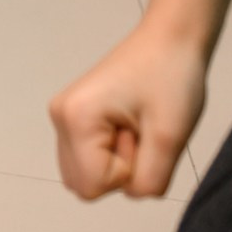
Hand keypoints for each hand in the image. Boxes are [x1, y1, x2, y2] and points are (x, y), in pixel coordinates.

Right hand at [48, 22, 208, 200]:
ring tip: (137, 129)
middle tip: (141, 134)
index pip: (93, 186)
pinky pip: (87, 159)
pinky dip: (112, 154)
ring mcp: (63, 116)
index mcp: (75, 118)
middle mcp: (59, 117)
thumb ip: (149, 180)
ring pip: (84, 175)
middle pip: (83, 185)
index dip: (127, 172)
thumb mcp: (171, 138)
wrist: (170, 39)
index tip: (144, 136)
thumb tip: (132, 192)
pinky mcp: (74, 116)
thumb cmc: (172, 79)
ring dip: (116, 164)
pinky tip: (130, 126)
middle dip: (119, 171)